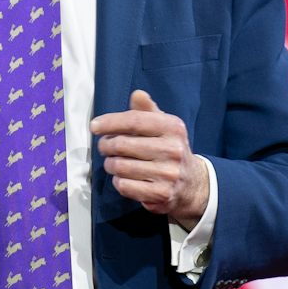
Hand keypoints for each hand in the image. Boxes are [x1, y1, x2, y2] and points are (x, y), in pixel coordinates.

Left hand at [91, 89, 207, 227]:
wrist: (193, 184)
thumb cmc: (169, 149)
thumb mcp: (164, 126)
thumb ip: (147, 110)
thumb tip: (137, 94)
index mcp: (173, 128)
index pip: (134, 121)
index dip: (109, 122)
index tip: (94, 126)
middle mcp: (173, 150)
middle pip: (122, 144)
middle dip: (105, 145)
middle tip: (104, 147)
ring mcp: (168, 173)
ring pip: (120, 166)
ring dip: (110, 165)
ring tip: (113, 163)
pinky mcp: (161, 194)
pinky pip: (124, 186)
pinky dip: (117, 181)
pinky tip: (123, 178)